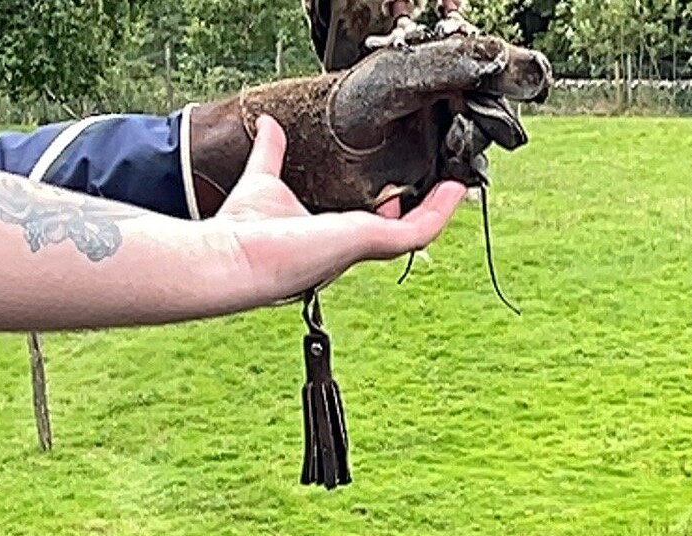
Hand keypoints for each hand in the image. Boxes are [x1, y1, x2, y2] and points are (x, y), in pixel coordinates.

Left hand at [214, 115, 465, 302]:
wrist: (232, 255)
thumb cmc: (240, 231)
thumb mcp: (262, 180)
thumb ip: (270, 154)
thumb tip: (269, 125)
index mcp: (328, 236)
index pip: (370, 227)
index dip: (388, 209)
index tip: (397, 190)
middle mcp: (348, 246)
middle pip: (398, 232)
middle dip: (423, 211)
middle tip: (444, 187)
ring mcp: (360, 246)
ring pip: (415, 232)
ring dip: (440, 210)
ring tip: (459, 185)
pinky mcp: (368, 241)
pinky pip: (417, 230)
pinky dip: (439, 212)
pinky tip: (455, 189)